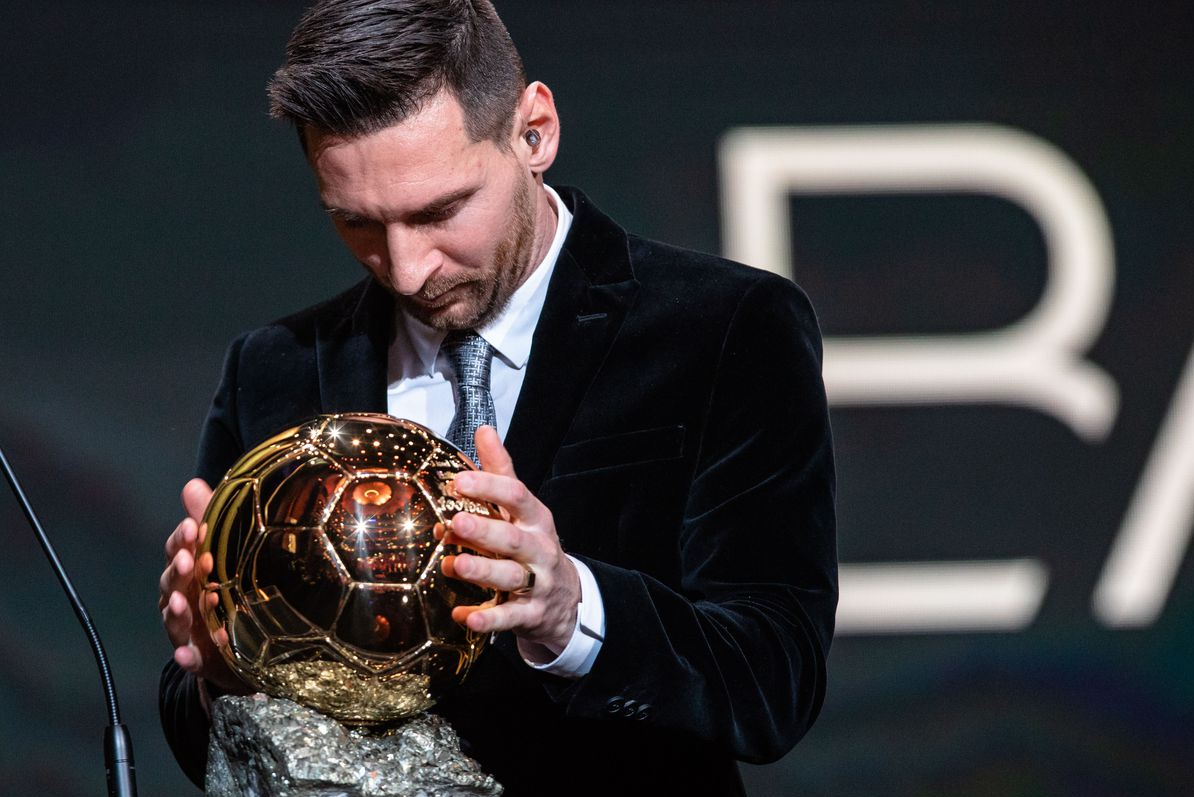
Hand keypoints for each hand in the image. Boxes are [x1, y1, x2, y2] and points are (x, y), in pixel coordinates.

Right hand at [158, 478, 245, 694]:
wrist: (247, 642)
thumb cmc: (229, 587)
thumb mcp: (224, 552)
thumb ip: (210, 520)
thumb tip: (192, 484)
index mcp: (188, 570)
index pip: (178, 550)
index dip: (183, 539)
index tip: (195, 527)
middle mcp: (182, 597)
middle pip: (171, 582)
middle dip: (178, 570)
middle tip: (189, 560)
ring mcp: (188, 628)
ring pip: (174, 618)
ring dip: (175, 611)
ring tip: (183, 603)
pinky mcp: (199, 656)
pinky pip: (189, 658)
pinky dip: (186, 657)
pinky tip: (186, 655)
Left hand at [441, 426, 580, 656]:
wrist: (565, 599)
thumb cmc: (533, 545)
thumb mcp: (523, 508)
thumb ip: (501, 471)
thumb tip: (484, 430)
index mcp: (534, 518)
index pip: (516, 496)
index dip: (489, 486)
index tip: (458, 480)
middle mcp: (537, 548)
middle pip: (512, 538)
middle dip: (484, 530)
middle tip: (455, 522)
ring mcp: (536, 583)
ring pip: (511, 576)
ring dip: (482, 571)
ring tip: (454, 566)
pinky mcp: (529, 614)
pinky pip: (509, 617)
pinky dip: (488, 619)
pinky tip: (464, 616)